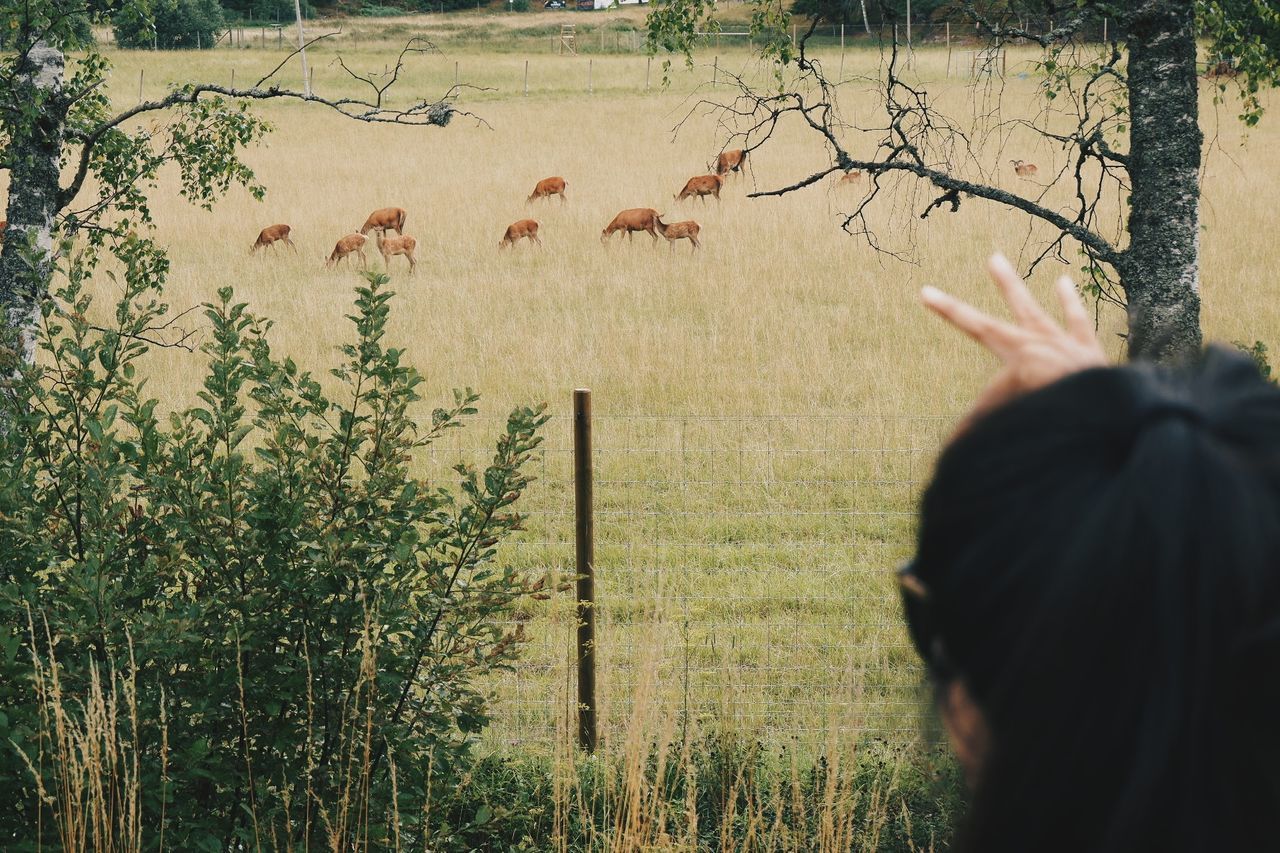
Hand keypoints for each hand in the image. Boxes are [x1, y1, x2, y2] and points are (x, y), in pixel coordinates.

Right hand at [921, 253, 1107, 430]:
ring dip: (1024, 289)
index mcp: (1016, 353)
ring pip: (1042, 309)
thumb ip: (981, 427)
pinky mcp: (1087, 351)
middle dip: (1002, 284)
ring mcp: (1064, 343)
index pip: (973, 327)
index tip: (925, 291)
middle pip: (1014, 306)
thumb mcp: (1009, 419)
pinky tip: (1065, 284)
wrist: (1103, 410)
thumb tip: (952, 451)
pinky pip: (1078, 323)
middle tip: (993, 258)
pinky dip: (1071, 305)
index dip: (947, 309)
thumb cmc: (1052, 415)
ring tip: (1021, 267)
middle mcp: (1038, 339)